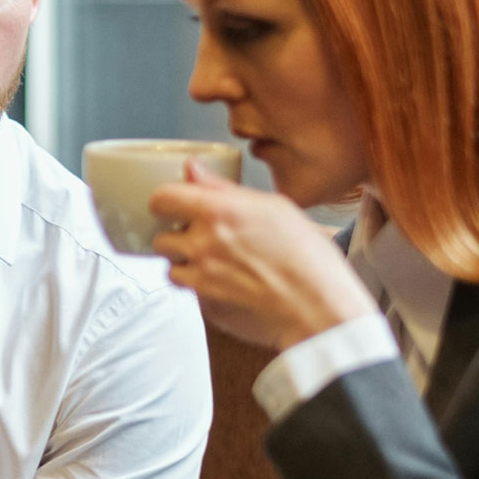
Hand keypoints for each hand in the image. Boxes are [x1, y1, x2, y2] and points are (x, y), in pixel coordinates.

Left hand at [150, 161, 376, 350]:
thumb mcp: (273, 206)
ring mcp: (201, 280)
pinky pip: (191, 295)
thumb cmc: (306, 257)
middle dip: (177, 238)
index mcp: (218, 213)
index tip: (173, 206)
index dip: (165, 202)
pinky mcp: (207, 308)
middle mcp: (203, 246)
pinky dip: (201, 290)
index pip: (161, 199)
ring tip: (217, 265)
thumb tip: (192, 169)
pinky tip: (229, 286)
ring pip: (171, 270)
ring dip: (186, 266)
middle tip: (203, 239)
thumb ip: (223, 188)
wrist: (318, 308)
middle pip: (161, 239)